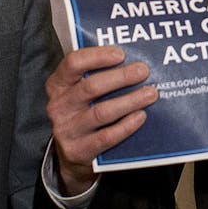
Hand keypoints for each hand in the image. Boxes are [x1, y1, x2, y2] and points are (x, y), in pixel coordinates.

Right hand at [45, 46, 156, 194]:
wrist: (72, 154)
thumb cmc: (83, 113)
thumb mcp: (80, 92)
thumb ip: (97, 76)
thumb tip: (132, 62)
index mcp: (57, 85)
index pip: (73, 63)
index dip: (98, 56)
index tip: (121, 54)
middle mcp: (58, 106)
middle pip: (91, 86)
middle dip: (121, 77)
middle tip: (143, 72)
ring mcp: (67, 130)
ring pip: (101, 112)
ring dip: (129, 101)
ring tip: (150, 94)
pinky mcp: (78, 150)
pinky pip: (106, 136)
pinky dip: (126, 125)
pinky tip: (141, 116)